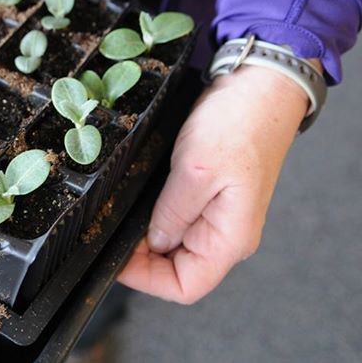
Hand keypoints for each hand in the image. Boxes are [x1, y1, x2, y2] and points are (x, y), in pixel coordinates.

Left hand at [118, 63, 314, 303]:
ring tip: (124, 209)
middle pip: (176, 268)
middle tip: (113, 226)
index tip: (116, 257)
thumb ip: (172, 213)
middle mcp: (225, 233)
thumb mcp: (196, 170)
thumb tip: (153, 243)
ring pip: (172, 243)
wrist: (259, 85)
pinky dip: (153, 213)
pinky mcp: (206, 193)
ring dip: (145, 233)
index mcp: (230, 238)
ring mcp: (216, 214)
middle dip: (141, 255)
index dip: (147, 279)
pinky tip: (137, 197)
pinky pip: (175, 216)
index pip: (186, 286)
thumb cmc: (240, 123)